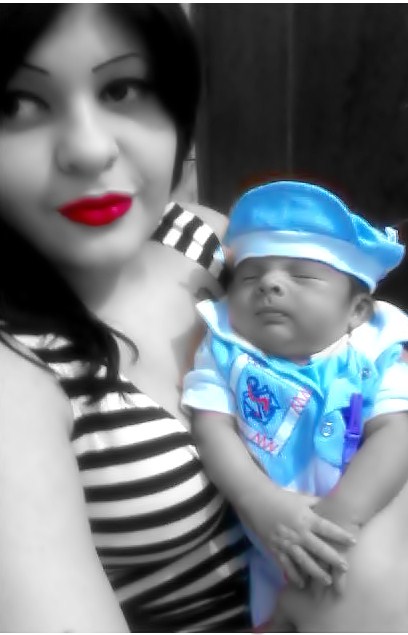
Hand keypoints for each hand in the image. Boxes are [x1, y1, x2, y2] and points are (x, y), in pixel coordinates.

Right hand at [241, 488, 355, 587]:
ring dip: (316, 572)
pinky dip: (294, 575)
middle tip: (345, 567)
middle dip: (333, 559)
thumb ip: (317, 503)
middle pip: (319, 548)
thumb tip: (332, 504)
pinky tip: (302, 584)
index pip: (327, 528)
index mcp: (306, 518)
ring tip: (327, 581)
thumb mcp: (301, 497)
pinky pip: (286, 565)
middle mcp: (298, 532)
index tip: (353, 541)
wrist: (256, 500)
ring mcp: (286, 543)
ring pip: (304, 561)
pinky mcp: (275, 549)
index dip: (340, 535)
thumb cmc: (281, 497)